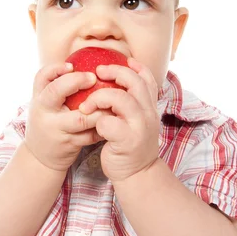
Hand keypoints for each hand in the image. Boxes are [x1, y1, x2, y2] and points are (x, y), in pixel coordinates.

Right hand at [25, 62, 111, 172]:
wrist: (40, 156)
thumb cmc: (50, 121)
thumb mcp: (47, 103)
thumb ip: (58, 85)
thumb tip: (85, 61)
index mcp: (38, 98)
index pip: (41, 77)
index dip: (56, 68)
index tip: (71, 64)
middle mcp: (43, 112)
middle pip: (55, 92)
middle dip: (75, 82)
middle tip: (93, 77)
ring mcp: (56, 130)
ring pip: (80, 118)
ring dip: (99, 109)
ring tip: (113, 100)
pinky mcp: (69, 144)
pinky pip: (91, 134)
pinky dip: (104, 126)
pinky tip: (114, 118)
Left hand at [78, 58, 159, 182]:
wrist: (137, 175)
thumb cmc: (130, 146)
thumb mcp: (137, 122)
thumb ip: (131, 105)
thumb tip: (116, 83)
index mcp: (150, 107)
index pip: (148, 78)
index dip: (135, 67)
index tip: (123, 60)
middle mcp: (148, 114)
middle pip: (134, 82)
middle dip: (114, 72)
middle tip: (97, 72)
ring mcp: (139, 127)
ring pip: (120, 99)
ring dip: (99, 98)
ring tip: (85, 106)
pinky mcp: (126, 141)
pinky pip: (108, 122)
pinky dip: (97, 121)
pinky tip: (93, 126)